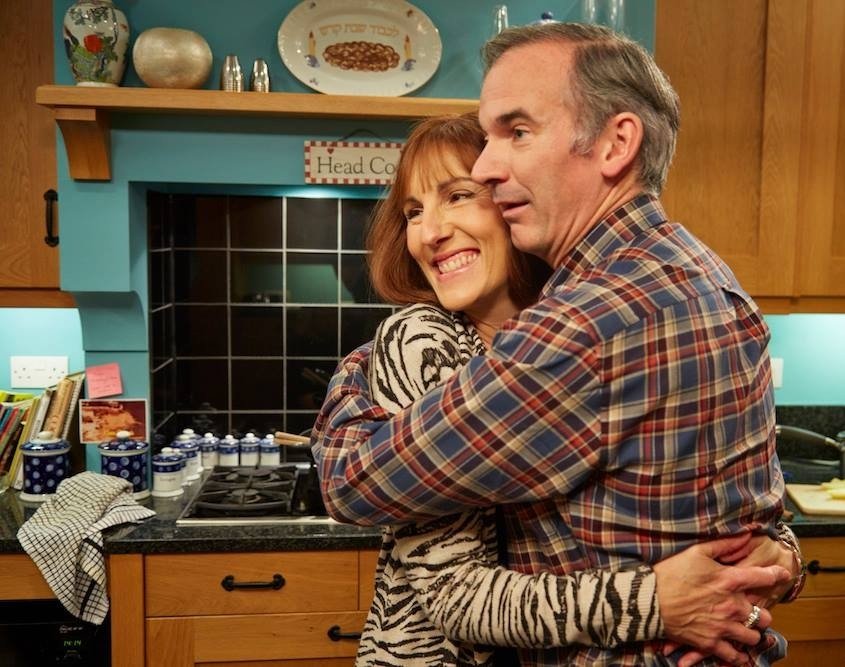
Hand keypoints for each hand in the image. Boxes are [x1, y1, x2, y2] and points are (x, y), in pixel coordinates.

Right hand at [653, 532, 790, 666]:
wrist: (648, 599)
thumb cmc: (671, 572)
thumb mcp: (696, 551)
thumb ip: (725, 543)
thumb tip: (747, 534)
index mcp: (730, 581)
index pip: (764, 577)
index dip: (777, 574)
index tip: (783, 573)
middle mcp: (732, 605)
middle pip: (765, 615)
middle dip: (762, 613)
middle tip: (753, 610)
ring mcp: (723, 626)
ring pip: (754, 636)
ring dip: (752, 633)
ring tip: (745, 629)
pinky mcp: (710, 642)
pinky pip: (734, 655)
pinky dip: (738, 655)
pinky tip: (737, 651)